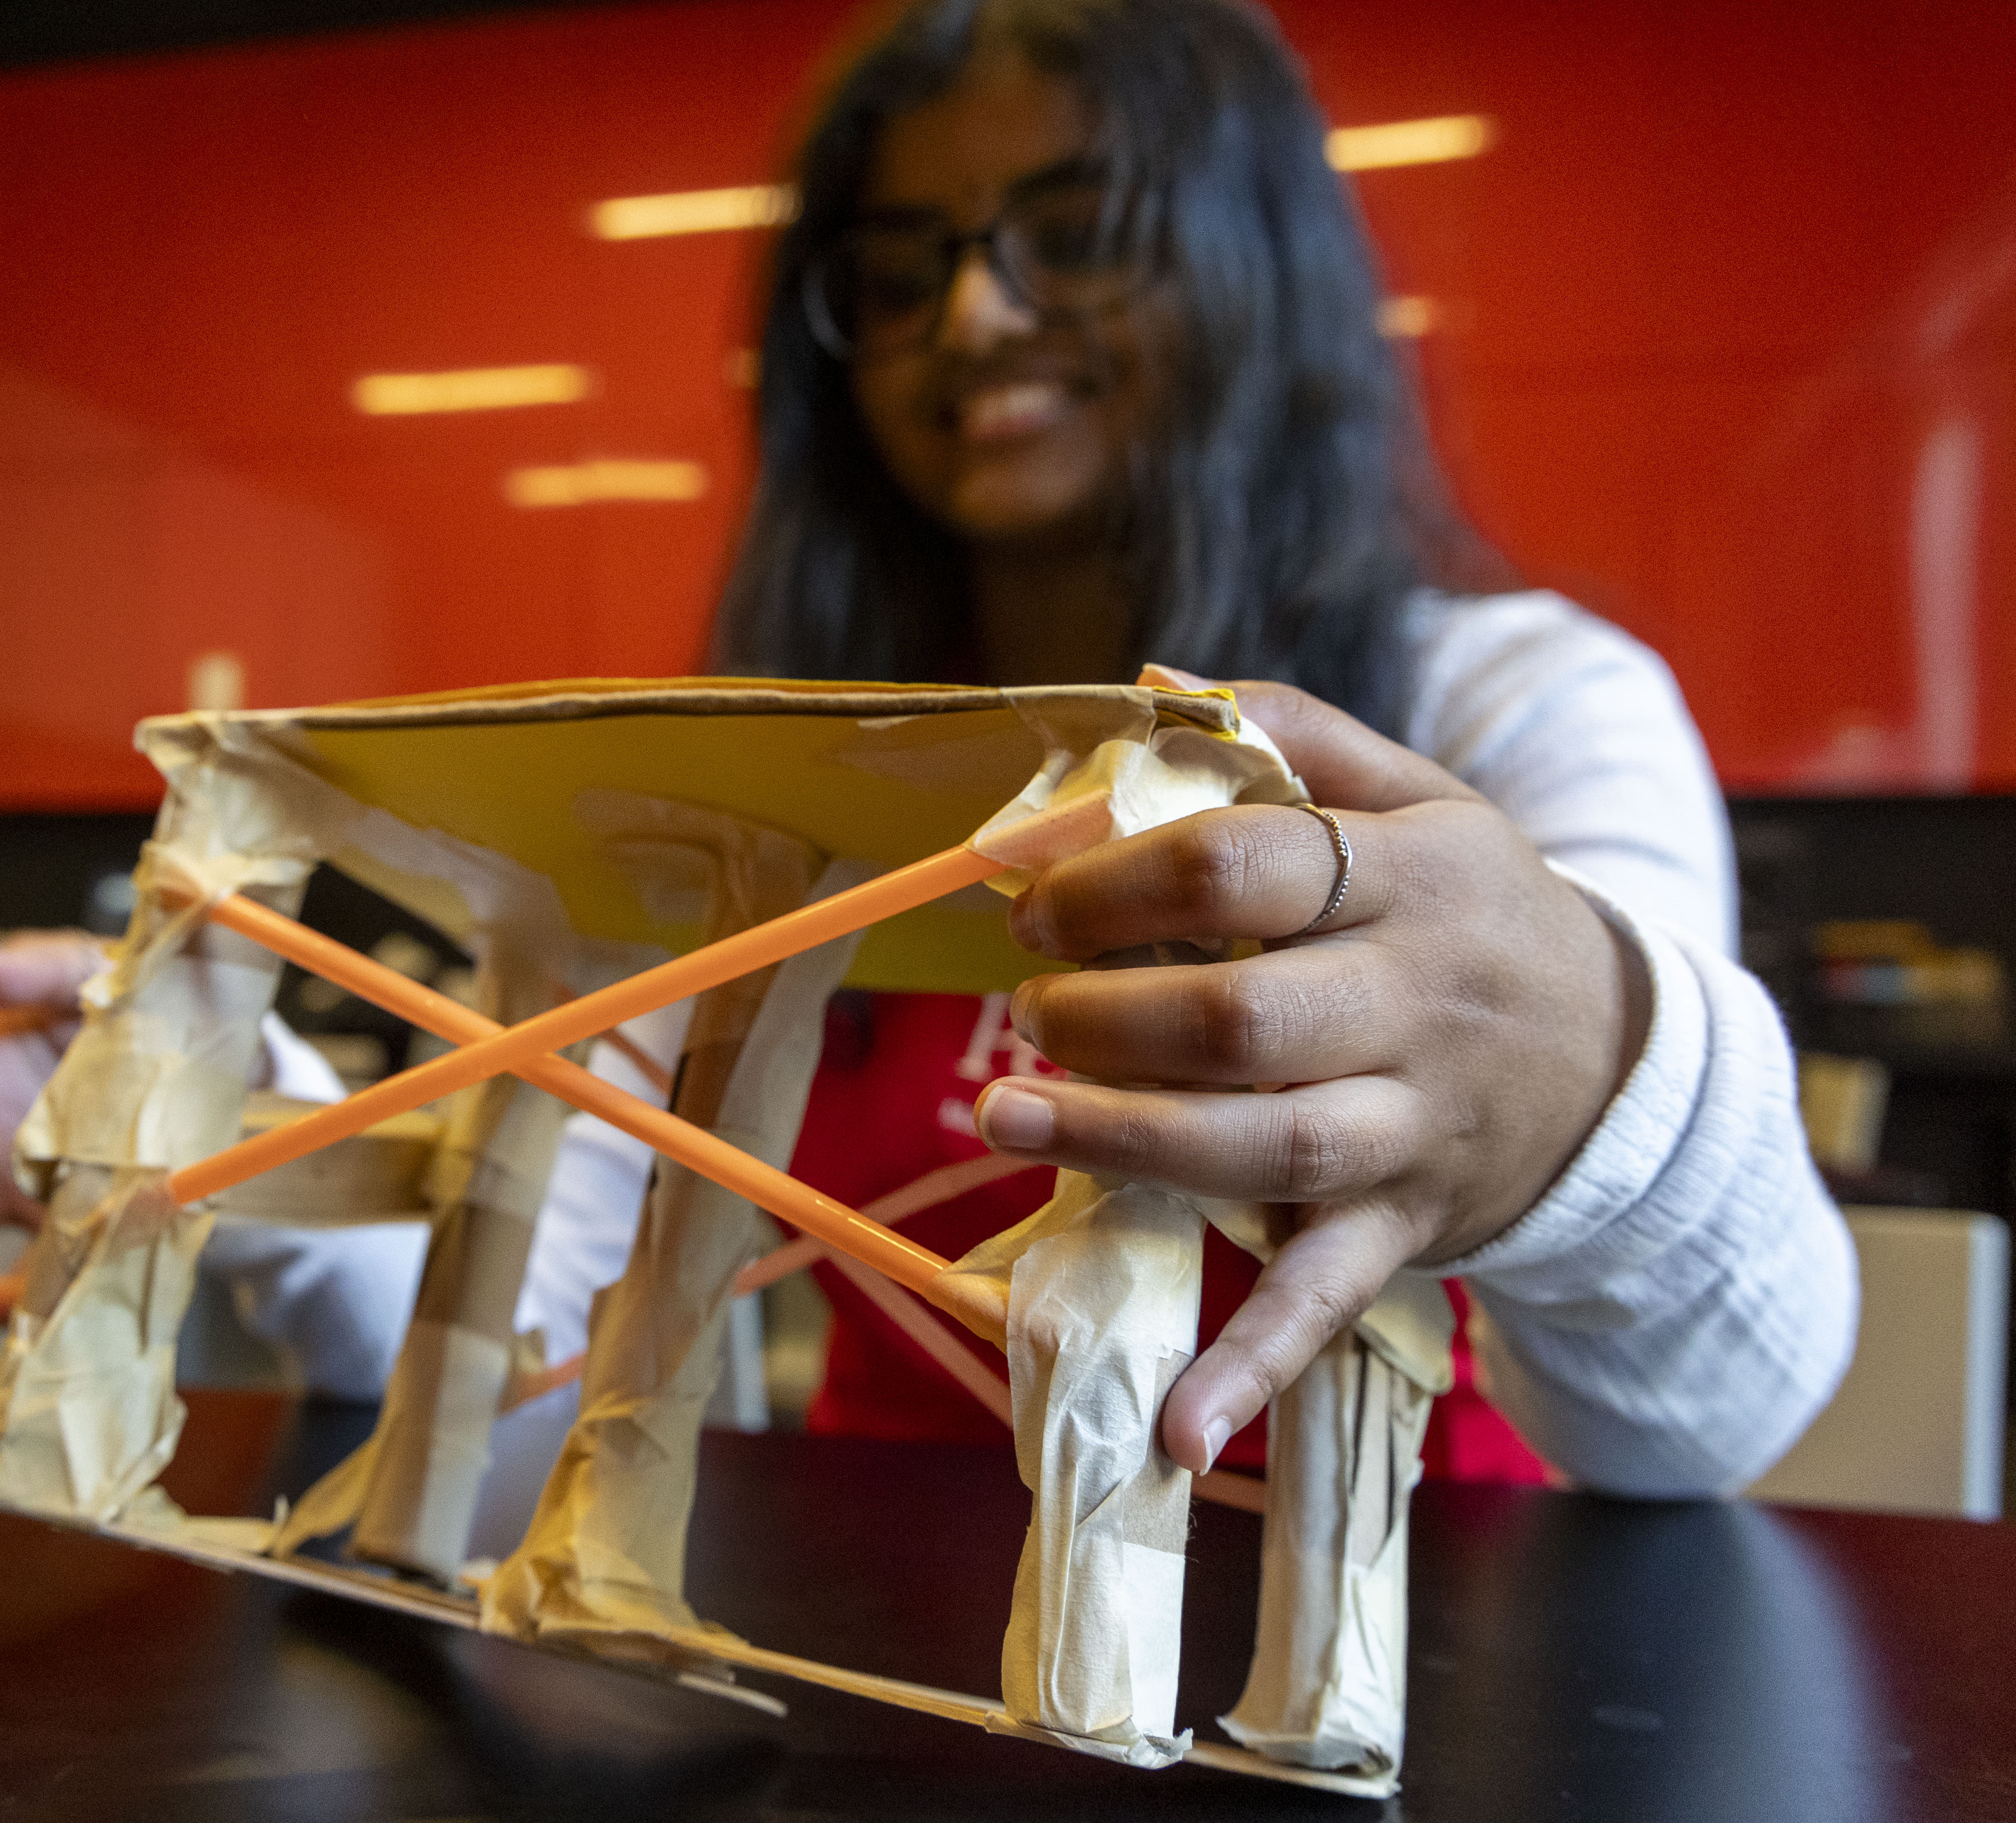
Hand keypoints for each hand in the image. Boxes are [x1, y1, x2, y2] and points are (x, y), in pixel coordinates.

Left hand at [973, 679, 1647, 1472]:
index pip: (1248, 865)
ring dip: (1126, 1141)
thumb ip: (1288, 731)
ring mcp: (1417, 1130)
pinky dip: (1250, 1370)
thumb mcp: (1419, 796)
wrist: (1626, 1056)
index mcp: (1415, 878)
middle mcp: (1421, 1005)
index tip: (1034, 902)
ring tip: (1006, 1114)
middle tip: (1026, 1007)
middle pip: (1247, 1018)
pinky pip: (1329, 1305)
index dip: (1118, 880)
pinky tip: (1172, 1430)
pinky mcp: (1407, 1230)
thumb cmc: (1474, 909)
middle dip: (1110, 1014)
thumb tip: (1150, 686)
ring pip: (1269, 1150)